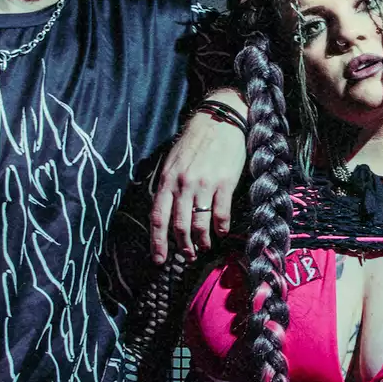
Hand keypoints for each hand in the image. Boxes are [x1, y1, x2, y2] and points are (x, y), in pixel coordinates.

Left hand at [149, 100, 246, 262]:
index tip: (159, 260)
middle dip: (183, 247)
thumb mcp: (172, 162)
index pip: (158, 217)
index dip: (158, 242)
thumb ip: (167, 186)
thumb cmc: (194, 143)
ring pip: (200, 223)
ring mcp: (204, 184)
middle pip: (179, 225)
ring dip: (202, 241)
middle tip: (188, 256)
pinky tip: (222, 233)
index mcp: (167, 180)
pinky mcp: (224, 182)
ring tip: (204, 247)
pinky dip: (221, 228)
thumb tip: (164, 213)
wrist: (218, 121)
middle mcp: (183, 184)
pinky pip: (221, 213)